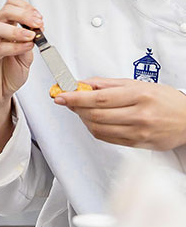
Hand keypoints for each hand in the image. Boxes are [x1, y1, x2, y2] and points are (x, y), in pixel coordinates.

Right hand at [0, 0, 42, 112]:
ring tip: (31, 36)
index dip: (26, 8)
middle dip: (24, 14)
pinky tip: (25, 48)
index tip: (39, 18)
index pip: (10, 5)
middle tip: (38, 23)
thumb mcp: (26, 56)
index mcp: (1, 26)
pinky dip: (14, 46)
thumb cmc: (7, 74)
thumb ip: (29, 42)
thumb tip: (36, 28)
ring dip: (17, 29)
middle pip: (5, 11)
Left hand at [55, 78, 185, 149]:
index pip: (99, 98)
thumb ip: (107, 83)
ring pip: (98, 129)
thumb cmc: (165, 100)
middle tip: (67, 101)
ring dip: (82, 119)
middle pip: (95, 115)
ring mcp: (139, 132)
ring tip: (80, 110)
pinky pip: (108, 138)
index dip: (75, 98)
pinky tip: (93, 121)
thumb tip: (83, 83)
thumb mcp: (137, 84)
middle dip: (75, 108)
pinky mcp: (138, 144)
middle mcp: (139, 115)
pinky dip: (95, 129)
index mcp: (138, 95)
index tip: (61, 95)